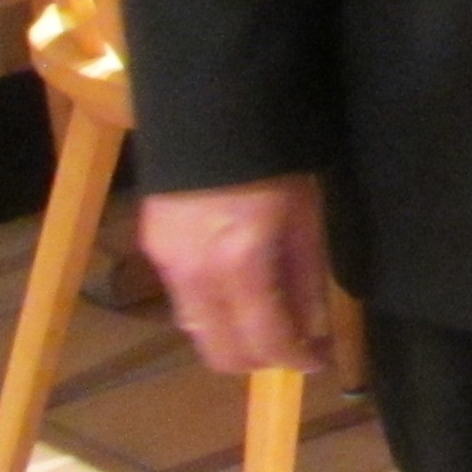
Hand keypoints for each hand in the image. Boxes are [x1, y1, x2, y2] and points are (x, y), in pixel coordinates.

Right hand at [140, 175, 333, 375]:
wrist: (211, 110)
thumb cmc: (276, 156)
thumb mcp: (306, 215)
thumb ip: (306, 277)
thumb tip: (313, 329)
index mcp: (241, 263)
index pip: (265, 340)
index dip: (295, 359)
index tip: (318, 361)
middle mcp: (196, 274)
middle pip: (221, 352)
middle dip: (260, 359)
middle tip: (294, 346)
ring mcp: (167, 264)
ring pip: (197, 331)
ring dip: (233, 338)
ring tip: (268, 320)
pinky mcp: (153, 249)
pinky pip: (184, 301)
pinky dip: (212, 311)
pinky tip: (238, 292)